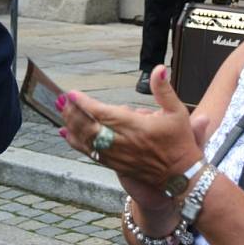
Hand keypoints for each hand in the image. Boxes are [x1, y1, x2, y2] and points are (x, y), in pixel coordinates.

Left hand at [58, 65, 203, 202]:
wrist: (181, 175)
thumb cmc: (179, 142)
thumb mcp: (177, 112)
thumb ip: (163, 90)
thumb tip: (159, 68)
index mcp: (136, 127)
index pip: (104, 114)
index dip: (85, 104)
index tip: (72, 94)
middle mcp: (124, 142)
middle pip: (90, 127)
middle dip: (73, 114)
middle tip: (62, 101)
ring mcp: (118, 156)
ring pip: (88, 141)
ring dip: (72, 127)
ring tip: (62, 112)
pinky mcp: (115, 165)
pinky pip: (91, 154)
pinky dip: (76, 144)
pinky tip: (65, 134)